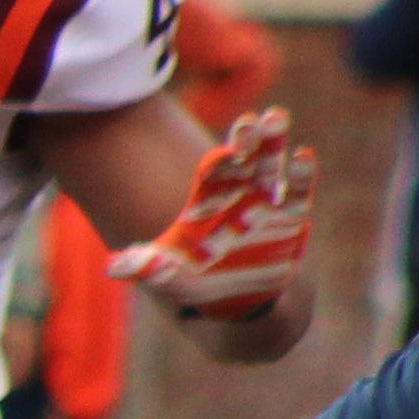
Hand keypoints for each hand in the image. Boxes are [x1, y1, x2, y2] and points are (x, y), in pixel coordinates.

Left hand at [111, 105, 314, 319]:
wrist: (237, 302)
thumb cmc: (197, 281)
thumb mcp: (170, 278)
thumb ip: (148, 269)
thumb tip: (114, 268)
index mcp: (207, 200)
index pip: (211, 173)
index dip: (217, 162)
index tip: (220, 153)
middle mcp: (237, 194)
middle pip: (243, 160)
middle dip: (248, 140)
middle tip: (253, 118)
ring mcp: (266, 202)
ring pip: (271, 167)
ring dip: (274, 144)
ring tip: (277, 117)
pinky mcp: (290, 218)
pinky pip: (298, 193)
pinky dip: (302, 176)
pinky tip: (304, 155)